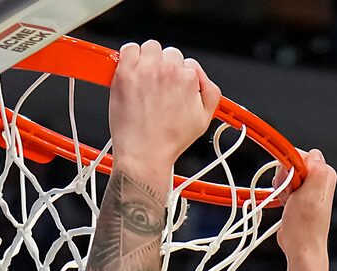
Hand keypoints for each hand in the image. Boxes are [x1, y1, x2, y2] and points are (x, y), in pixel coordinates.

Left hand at [109, 40, 221, 170]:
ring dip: (147, 60)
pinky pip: (128, 49)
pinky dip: (128, 57)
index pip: (185, 62)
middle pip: (168, 53)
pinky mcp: (125, 74)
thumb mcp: (204, 118)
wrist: (144, 156)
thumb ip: (211, 90)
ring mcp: (145, 70)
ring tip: (143, 82)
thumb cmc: (169, 141)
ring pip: (149, 48)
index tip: (168, 90)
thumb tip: (201, 75)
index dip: (177, 77)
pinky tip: (130, 73)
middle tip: (155, 89)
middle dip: (163, 67)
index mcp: (187, 77)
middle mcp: (167, 69)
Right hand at [277, 149, 335, 257]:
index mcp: (325, 173)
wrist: (302, 248)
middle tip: (290, 195)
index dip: (290, 168)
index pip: (301, 155)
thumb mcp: (311, 194)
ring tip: (289, 203)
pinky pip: (285, 186)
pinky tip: (287, 205)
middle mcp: (319, 177)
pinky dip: (281, 195)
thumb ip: (316, 169)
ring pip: (287, 175)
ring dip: (282, 188)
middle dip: (285, 179)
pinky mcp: (301, 195)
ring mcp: (309, 187)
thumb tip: (313, 154)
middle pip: (293, 164)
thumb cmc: (305, 227)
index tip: (290, 184)